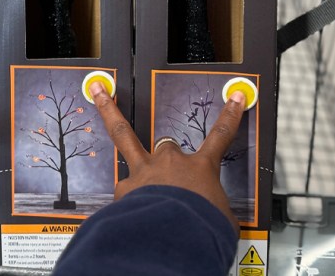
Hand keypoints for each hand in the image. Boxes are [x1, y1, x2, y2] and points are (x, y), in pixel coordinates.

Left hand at [89, 80, 245, 228]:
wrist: (172, 239)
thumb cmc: (200, 231)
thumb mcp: (221, 219)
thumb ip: (215, 211)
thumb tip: (215, 220)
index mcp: (202, 169)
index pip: (221, 136)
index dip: (229, 115)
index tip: (235, 99)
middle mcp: (172, 164)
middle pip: (168, 144)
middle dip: (168, 152)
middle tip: (169, 163)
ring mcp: (145, 172)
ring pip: (124, 136)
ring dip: (110, 113)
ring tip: (100, 96)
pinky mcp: (124, 188)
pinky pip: (121, 188)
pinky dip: (121, 197)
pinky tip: (120, 210)